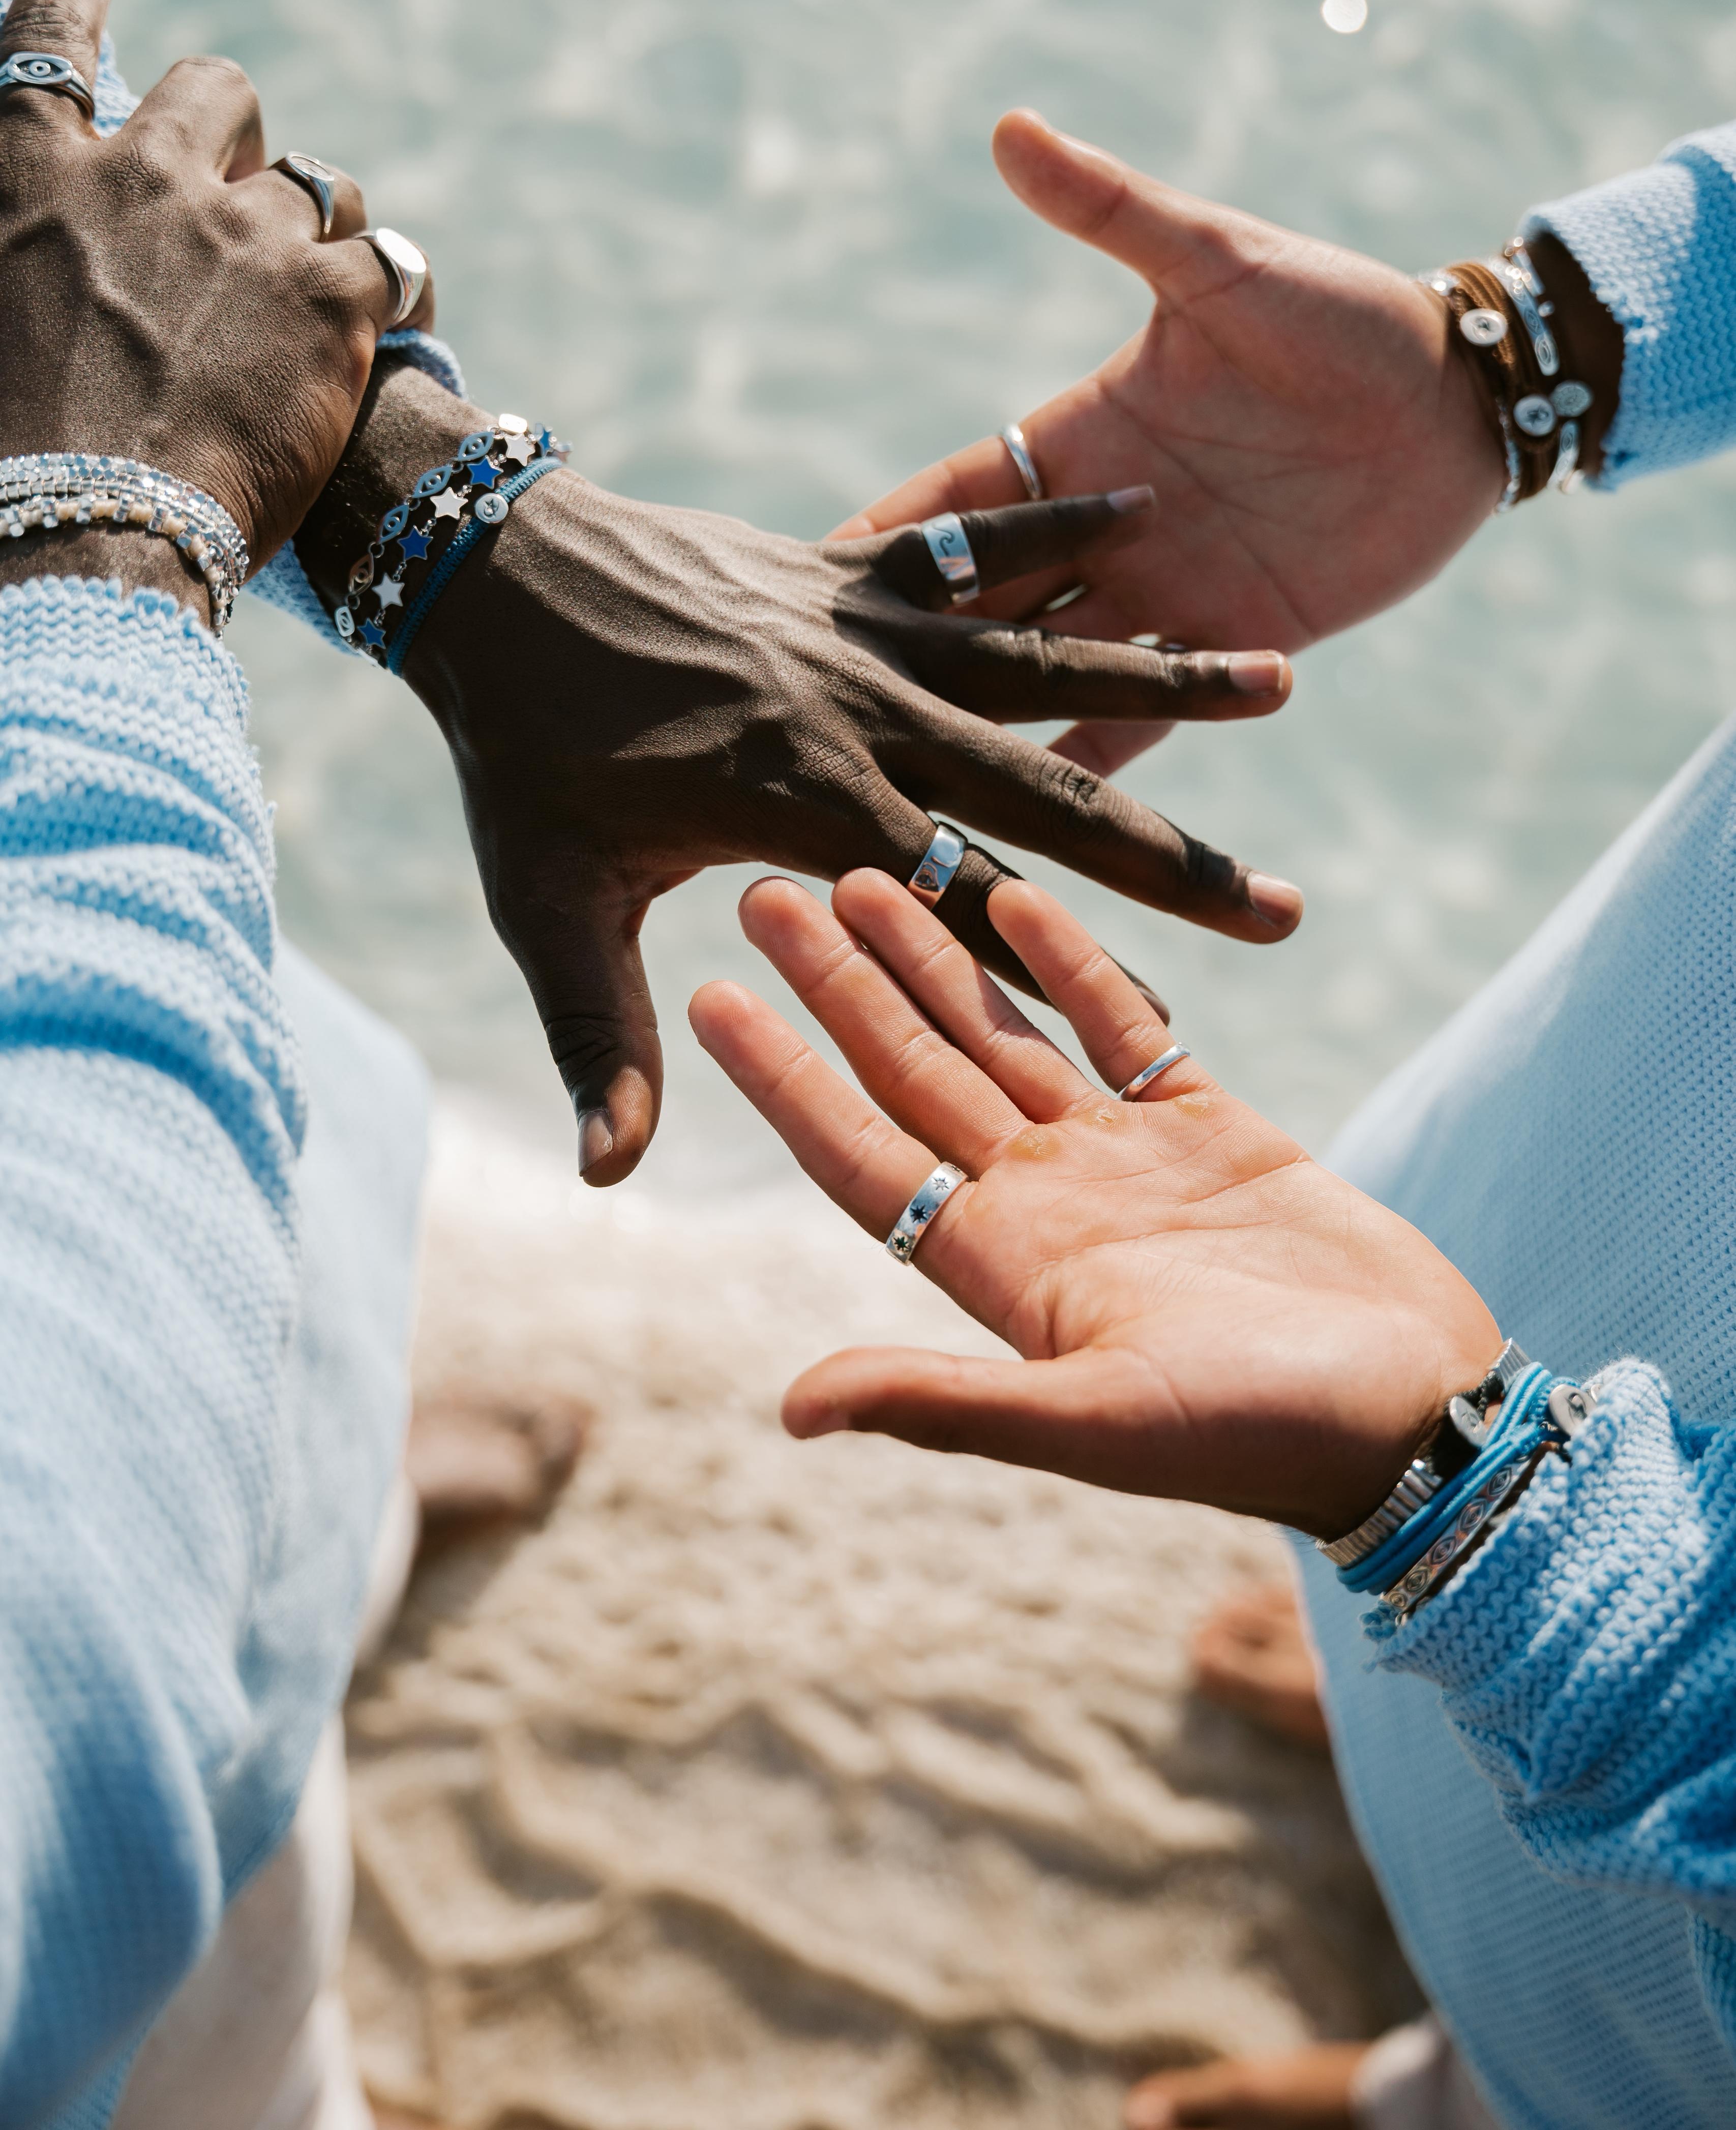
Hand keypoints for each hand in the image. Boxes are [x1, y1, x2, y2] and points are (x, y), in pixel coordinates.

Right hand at [0, 0, 407, 611]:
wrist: (87, 531)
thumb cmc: (7, 451)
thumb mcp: (0, 314)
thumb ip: (35, 252)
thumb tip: (61, 259)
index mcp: (33, 178)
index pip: (46, 40)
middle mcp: (144, 178)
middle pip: (216, 91)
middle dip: (233, 132)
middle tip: (234, 209)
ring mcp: (244, 233)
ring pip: (313, 185)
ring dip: (312, 232)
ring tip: (305, 309)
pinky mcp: (329, 300)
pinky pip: (390, 261)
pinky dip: (391, 291)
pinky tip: (390, 331)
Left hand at [295, 361, 1300, 1182]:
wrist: (486, 575)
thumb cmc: (515, 758)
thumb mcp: (544, 906)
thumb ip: (596, 1039)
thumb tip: (602, 1180)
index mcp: (805, 812)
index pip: (958, 918)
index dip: (1062, 984)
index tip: (1169, 1038)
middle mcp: (862, 721)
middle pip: (1048, 799)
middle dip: (1172, 862)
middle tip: (1283, 908)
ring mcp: (866, 636)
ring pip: (1045, 661)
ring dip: (1167, 672)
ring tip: (1285, 676)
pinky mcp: (854, 569)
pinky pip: (975, 547)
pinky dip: (1057, 528)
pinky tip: (1150, 510)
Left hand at [689, 869, 1498, 1539]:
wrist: (1419, 1419)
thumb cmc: (1260, 1440)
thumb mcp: (1091, 1428)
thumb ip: (945, 1403)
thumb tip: (792, 1407)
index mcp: (1001, 1266)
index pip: (863, 1151)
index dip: (787, 1077)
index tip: (716, 998)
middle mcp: (1045, 1201)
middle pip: (915, 1069)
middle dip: (839, 983)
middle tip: (761, 888)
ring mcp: (1123, 1158)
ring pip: (1004, 1031)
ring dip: (933, 957)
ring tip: (862, 872)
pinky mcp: (1210, 1125)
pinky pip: (1122, 1022)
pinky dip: (1072, 959)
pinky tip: (1017, 894)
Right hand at [837, 112, 1614, 774]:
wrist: (1460, 395)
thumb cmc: (1339, 310)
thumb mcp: (1216, 262)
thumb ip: (1113, 212)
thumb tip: (1011, 128)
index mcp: (1071, 442)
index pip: (943, 508)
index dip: (867, 548)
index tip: (775, 593)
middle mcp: (1097, 534)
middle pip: (971, 613)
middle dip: (892, 666)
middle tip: (796, 724)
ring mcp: (1154, 599)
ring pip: (1043, 682)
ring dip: (977, 732)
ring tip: (889, 794)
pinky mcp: (1222, 646)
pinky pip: (1144, 723)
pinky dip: (1092, 773)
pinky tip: (1024, 835)